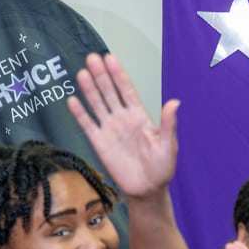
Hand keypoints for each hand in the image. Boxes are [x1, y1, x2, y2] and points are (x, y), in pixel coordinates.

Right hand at [68, 52, 178, 199]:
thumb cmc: (161, 168)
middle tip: (92, 58)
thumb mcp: (168, 146)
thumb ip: (168, 124)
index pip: (126, 90)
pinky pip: (88, 125)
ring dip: (89, 89)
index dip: (119, 74)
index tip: (110, 58)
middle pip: (109, 92)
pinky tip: (72, 100)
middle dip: (101, 76)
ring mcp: (109, 129)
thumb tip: (175, 102)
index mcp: (139, 115)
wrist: (147, 190)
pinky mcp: (99, 143)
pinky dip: (80, 114)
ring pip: (97, 104)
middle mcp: (122, 118)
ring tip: (82, 73)